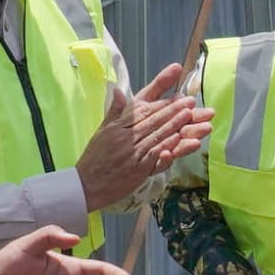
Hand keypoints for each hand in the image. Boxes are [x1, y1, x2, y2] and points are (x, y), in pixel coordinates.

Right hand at [74, 64, 212, 209]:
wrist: (85, 184)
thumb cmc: (95, 158)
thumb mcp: (102, 131)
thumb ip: (114, 111)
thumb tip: (118, 90)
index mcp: (118, 126)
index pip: (142, 111)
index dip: (161, 103)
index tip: (177, 96)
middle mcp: (125, 137)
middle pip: (152, 121)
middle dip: (172, 110)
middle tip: (190, 101)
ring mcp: (131, 153)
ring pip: (156, 136)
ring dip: (174, 125)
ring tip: (190, 115)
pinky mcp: (136, 169)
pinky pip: (154, 156)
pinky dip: (167, 147)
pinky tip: (179, 140)